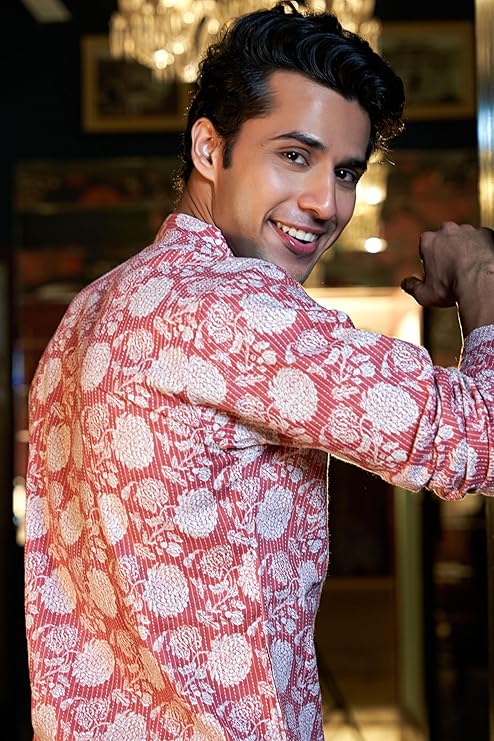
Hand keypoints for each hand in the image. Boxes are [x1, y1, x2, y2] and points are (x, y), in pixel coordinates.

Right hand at [401, 221, 493, 336]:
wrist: (481, 284)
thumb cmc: (453, 287)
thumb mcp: (424, 294)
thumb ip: (412, 286)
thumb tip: (406, 284)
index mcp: (428, 240)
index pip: (425, 246)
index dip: (429, 259)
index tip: (435, 271)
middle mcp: (448, 231)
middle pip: (445, 238)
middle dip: (447, 250)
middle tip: (451, 270)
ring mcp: (469, 230)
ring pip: (465, 238)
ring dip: (465, 249)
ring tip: (468, 269)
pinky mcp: (487, 233)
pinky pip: (483, 240)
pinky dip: (482, 249)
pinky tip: (481, 264)